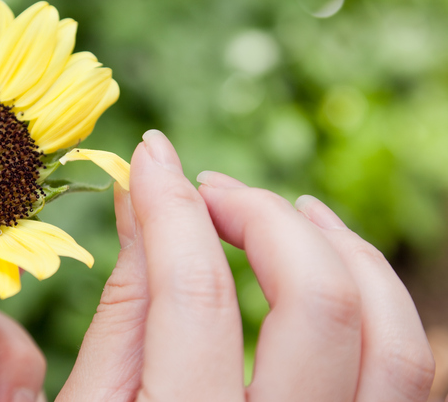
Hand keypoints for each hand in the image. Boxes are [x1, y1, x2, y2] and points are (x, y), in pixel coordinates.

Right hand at [58, 129, 434, 400]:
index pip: (193, 294)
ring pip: (394, 338)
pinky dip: (377, 299)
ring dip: (339, 247)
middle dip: (263, 217)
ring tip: (285, 209)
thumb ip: (122, 310)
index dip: (170, 205)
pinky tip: (330, 267)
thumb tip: (141, 202)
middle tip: (211, 191)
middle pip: (319, 303)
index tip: (150, 156)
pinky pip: (408, 373)